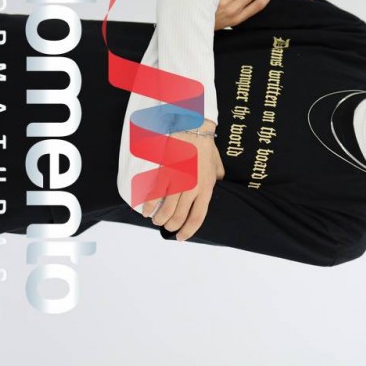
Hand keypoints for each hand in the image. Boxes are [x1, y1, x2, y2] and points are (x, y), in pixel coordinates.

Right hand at [141, 120, 224, 240]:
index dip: (188, 231)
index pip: (197, 217)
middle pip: (179, 217)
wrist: (194, 128)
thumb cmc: (206, 146)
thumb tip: (219, 182)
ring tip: (156, 220)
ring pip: (165, 210)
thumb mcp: (217, 164)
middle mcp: (192, 188)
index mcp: (206, 188)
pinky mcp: (165, 173)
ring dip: (159, 219)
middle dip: (171, 226)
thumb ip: (217, 177)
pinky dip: (148, 206)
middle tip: (167, 227)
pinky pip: (154, 195)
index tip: (181, 237)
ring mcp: (178, 181)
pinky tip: (145, 211)